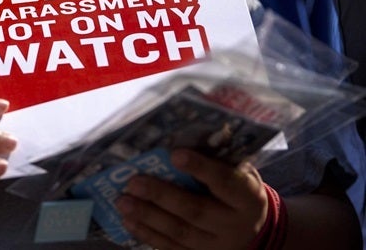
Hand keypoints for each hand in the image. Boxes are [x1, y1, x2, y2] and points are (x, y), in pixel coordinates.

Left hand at [115, 149, 267, 249]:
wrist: (255, 231)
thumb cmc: (237, 190)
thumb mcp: (239, 173)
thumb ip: (217, 161)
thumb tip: (179, 140)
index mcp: (247, 197)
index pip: (225, 182)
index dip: (200, 168)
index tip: (175, 154)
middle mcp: (234, 224)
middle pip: (195, 210)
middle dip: (161, 195)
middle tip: (134, 182)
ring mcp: (216, 244)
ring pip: (179, 232)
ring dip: (147, 215)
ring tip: (123, 201)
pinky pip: (170, 247)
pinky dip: (147, 234)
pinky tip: (128, 220)